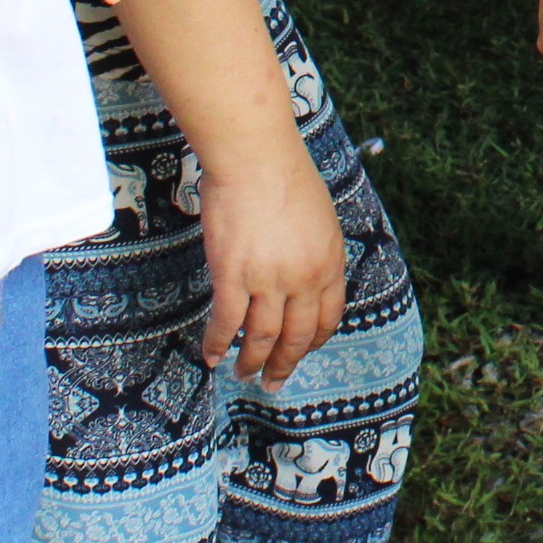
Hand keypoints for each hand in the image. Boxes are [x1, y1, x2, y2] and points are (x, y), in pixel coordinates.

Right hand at [197, 136, 347, 389]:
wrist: (256, 158)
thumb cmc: (286, 177)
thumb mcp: (320, 219)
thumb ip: (316, 253)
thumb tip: (307, 279)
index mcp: (329, 264)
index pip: (328, 317)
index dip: (314, 341)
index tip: (303, 352)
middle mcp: (303, 279)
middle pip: (297, 336)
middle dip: (285, 364)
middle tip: (274, 383)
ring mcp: (268, 280)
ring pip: (262, 337)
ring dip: (252, 361)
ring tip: (244, 375)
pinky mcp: (232, 276)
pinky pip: (226, 322)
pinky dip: (218, 343)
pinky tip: (213, 356)